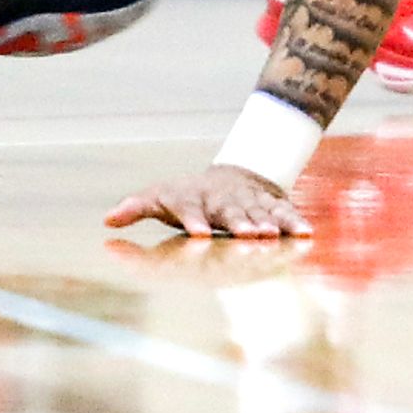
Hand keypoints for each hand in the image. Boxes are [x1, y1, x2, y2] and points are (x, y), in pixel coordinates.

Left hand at [105, 165, 308, 239]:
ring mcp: (248, 201)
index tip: (197, 234)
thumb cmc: (187, 197)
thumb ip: (135, 209)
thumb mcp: (159, 199)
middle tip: (248, 235)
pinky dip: (294, 221)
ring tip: (273, 235)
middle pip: (229, 212)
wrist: (232, 177)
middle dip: (239, 223)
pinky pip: (285, 212)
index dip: (193, 220)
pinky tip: (306, 233)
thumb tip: (106, 222)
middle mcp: (221, 200)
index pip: (189, 208)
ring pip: (258, 212)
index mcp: (192, 199)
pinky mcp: (271, 205)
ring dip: (267, 223)